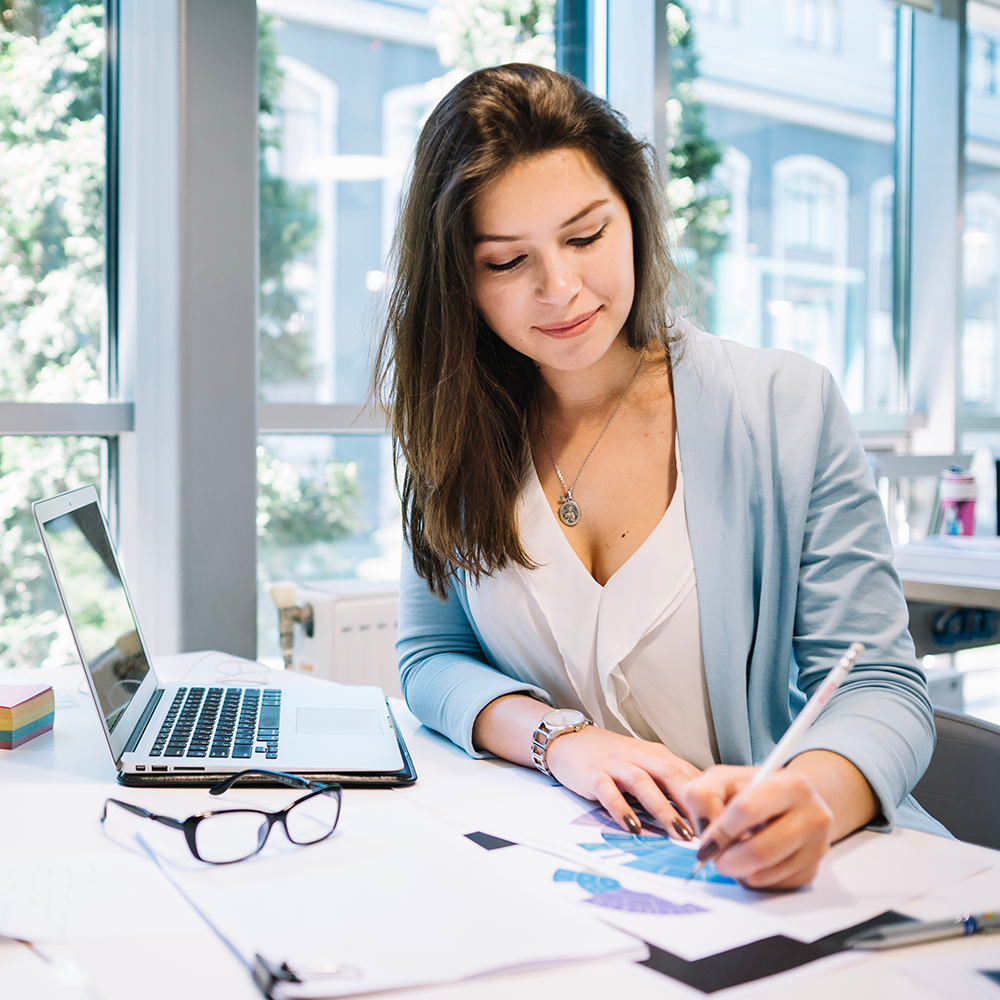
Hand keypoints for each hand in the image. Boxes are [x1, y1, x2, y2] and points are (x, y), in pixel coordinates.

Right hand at [545, 725, 701, 840]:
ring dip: (664, 810)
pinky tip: (633, 826)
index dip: (709, 797)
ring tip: (679, 834)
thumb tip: (704, 807)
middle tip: (710, 830)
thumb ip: (670, 782)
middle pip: (671, 775)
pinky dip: (622, 809)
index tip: (726, 822)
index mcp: (657, 756)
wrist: (571, 740)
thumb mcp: (646, 764)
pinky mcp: (594, 775)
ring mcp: (616, 765)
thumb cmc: (612, 757)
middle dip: (692, 804)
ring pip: (644, 784)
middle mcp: (640, 758)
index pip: (689, 774)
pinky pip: (609, 792)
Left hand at [679, 765, 833, 889]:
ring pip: (765, 874)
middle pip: (760, 850)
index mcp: (791, 784)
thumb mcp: (721, 779)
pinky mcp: (811, 871)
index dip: (720, 830)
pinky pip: (772, 886)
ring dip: (738, 870)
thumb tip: (707, 835)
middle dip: (727, 859)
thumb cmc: (751, 790)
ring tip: (732, 854)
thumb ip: (703, 796)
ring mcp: (816, 847)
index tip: (706, 842)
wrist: (789, 802)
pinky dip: (753, 878)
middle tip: (714, 857)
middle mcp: (813, 815)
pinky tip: (751, 860)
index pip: (748, 810)